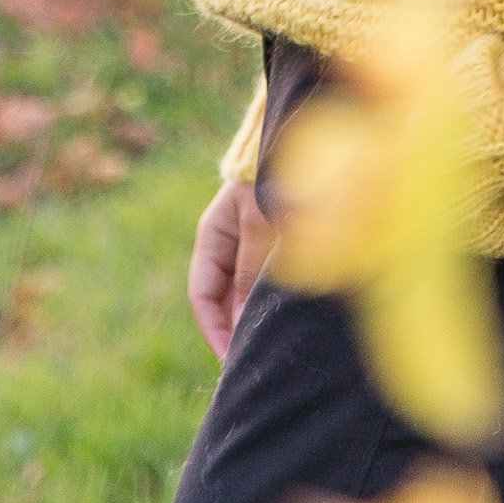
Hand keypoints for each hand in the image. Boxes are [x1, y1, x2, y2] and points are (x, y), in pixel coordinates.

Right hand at [188, 176, 274, 359]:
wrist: (302, 140)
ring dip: (253, 318)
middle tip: (251, 362)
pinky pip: (264, 284)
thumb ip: (250, 269)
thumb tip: (242, 322)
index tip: (230, 359)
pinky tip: (284, 320)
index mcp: (212, 234)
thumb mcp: (259, 222)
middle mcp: (227, 242)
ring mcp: (250, 244)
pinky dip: (269, 303)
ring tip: (269, 346)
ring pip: (244, 295)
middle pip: (222, 301)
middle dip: (234, 331)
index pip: (202, 295)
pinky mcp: (274, 246)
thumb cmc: (276, 176)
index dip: (214, 331)